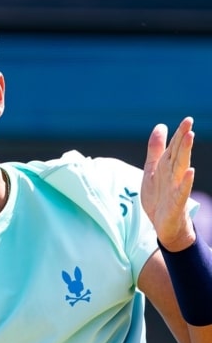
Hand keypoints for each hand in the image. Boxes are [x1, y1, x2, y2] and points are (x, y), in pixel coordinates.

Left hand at [141, 117, 195, 250]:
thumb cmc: (159, 196)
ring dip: (185, 153)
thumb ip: (155, 150)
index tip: (187, 119)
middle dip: (183, 138)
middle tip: (189, 122)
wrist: (163, 224)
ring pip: (181, 167)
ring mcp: (176, 188)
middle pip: (178, 154)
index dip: (178, 134)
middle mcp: (173, 175)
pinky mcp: (176, 202)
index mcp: (166, 166)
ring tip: (190, 137)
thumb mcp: (153, 170)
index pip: (173, 147)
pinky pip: (182, 191)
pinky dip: (186, 181)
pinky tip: (190, 171)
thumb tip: (160, 126)